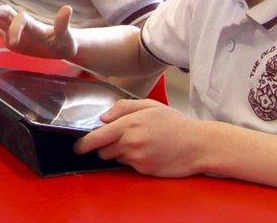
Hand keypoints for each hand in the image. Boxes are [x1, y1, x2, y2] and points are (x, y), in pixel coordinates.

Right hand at [0, 5, 75, 59]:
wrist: (60, 45)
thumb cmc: (63, 41)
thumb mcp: (65, 35)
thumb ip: (63, 24)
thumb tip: (68, 8)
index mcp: (33, 23)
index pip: (21, 20)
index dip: (15, 28)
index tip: (14, 42)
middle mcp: (21, 23)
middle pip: (5, 13)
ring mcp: (14, 29)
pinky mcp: (9, 35)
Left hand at [74, 99, 206, 176]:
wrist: (197, 144)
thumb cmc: (174, 123)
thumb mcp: (150, 105)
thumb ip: (123, 107)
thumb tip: (103, 118)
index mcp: (130, 124)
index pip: (97, 137)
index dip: (84, 143)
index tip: (78, 146)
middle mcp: (131, 142)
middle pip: (103, 150)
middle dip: (106, 146)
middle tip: (122, 137)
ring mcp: (137, 158)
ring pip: (115, 158)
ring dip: (120, 152)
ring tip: (139, 143)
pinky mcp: (144, 170)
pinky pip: (129, 166)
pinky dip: (133, 160)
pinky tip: (148, 151)